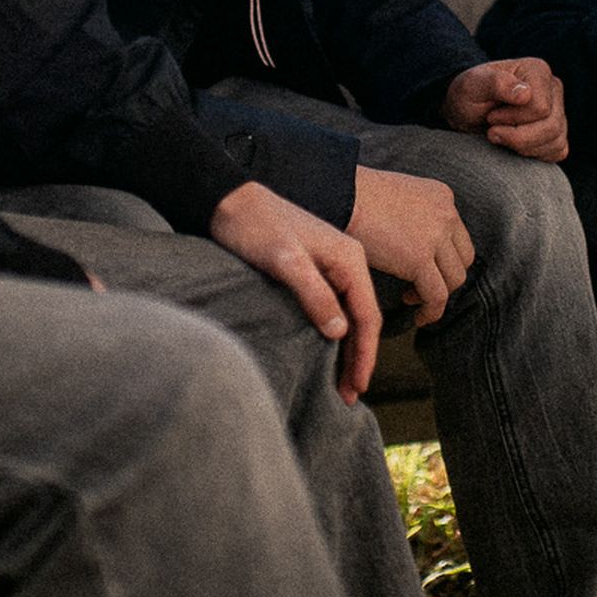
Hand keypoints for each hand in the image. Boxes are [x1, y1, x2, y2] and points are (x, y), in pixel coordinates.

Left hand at [210, 181, 383, 402]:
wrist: (228, 201)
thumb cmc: (254, 227)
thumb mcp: (285, 260)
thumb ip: (314, 294)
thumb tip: (340, 332)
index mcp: (349, 258)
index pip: (367, 315)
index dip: (365, 354)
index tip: (359, 386)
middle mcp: (346, 263)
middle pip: (362, 319)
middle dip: (358, 359)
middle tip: (349, 395)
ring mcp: (331, 268)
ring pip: (348, 317)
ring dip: (347, 351)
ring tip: (341, 385)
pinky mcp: (313, 272)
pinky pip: (332, 309)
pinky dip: (333, 335)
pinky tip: (326, 354)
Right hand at [348, 166, 474, 325]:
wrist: (341, 195)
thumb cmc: (356, 197)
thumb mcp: (399, 196)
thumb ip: (416, 216)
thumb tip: (415, 244)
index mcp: (442, 196)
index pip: (457, 236)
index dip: (445, 259)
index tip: (426, 270)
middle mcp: (446, 214)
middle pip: (463, 259)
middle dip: (446, 277)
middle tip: (421, 287)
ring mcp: (436, 236)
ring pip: (454, 280)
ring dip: (437, 295)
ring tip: (412, 298)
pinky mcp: (420, 259)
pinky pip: (437, 296)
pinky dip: (431, 312)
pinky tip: (417, 316)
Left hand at [442, 56, 568, 162]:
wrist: (467, 112)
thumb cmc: (469, 95)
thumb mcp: (472, 85)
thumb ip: (497, 84)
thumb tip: (525, 94)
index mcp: (537, 70)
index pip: (539, 108)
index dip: (511, 119)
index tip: (491, 116)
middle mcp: (553, 88)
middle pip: (551, 126)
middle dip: (517, 136)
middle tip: (492, 129)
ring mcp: (559, 111)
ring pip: (555, 141)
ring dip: (523, 146)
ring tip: (501, 136)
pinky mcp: (557, 132)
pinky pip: (558, 151)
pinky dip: (534, 154)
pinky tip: (514, 145)